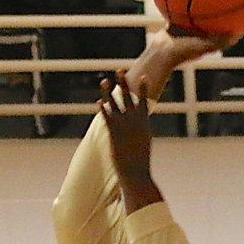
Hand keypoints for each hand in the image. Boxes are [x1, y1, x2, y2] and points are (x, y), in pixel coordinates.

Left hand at [99, 71, 151, 185]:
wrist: (136, 172)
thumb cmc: (140, 161)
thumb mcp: (143, 143)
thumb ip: (140, 131)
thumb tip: (139, 128)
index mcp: (145, 123)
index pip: (144, 101)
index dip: (143, 88)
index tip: (143, 76)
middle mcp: (135, 122)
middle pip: (128, 98)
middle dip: (124, 84)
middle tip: (119, 70)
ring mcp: (124, 126)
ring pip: (115, 105)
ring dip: (109, 92)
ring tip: (104, 81)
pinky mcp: (114, 133)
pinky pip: (107, 118)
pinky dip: (103, 110)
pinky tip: (98, 103)